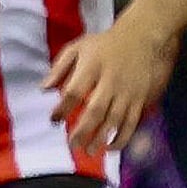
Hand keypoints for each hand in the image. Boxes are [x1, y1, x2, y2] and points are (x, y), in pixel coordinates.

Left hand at [47, 19, 173, 155]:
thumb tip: (43, 89)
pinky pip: (132, 121)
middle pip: (96, 109)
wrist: (144, 36)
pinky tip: (112, 147)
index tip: (54, 119)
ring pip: (115, 119)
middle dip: (83, 130)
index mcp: (92, 68)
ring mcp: (128, 91)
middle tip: (72, 145)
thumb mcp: (78, 47)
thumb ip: (59, 67)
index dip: (63, 107)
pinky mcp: (141, 98)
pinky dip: (123, 136)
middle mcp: (111, 81)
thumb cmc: (104, 44)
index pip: (74, 91)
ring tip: (90, 151)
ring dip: (103, 137)